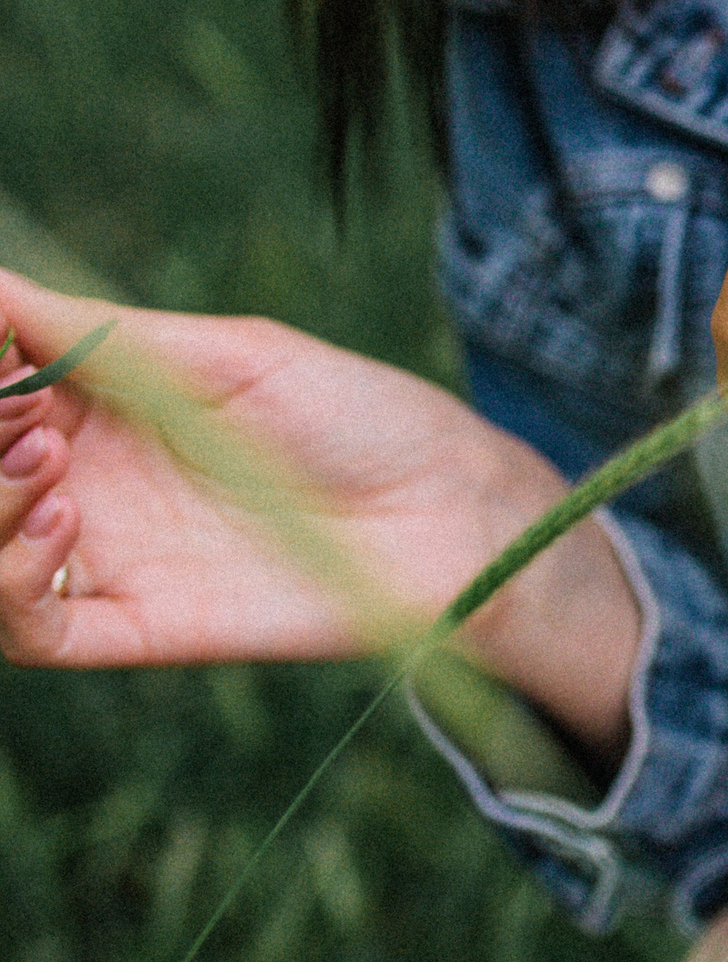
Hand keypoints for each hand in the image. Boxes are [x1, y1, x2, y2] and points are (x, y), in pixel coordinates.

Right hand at [0, 270, 639, 754]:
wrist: (448, 509)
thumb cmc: (356, 413)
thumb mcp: (227, 354)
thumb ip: (96, 332)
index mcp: (105, 403)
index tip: (0, 352)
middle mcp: (89, 481)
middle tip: (23, 413)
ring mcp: (109, 556)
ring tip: (44, 460)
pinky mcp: (137, 625)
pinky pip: (30, 629)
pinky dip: (10, 581)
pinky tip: (62, 523)